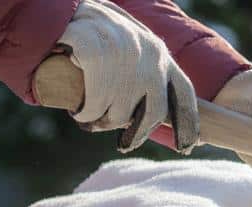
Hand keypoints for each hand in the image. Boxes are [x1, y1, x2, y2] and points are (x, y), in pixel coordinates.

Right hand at [57, 0, 198, 153]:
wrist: (64, 7)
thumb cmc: (94, 30)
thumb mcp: (128, 44)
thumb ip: (144, 67)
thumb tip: (156, 111)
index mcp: (159, 53)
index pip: (183, 93)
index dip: (187, 123)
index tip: (186, 146)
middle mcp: (149, 57)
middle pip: (153, 114)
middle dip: (137, 133)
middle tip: (122, 141)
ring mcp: (125, 58)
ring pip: (120, 115)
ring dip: (103, 122)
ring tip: (89, 115)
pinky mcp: (98, 59)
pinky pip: (95, 107)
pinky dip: (84, 115)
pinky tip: (77, 112)